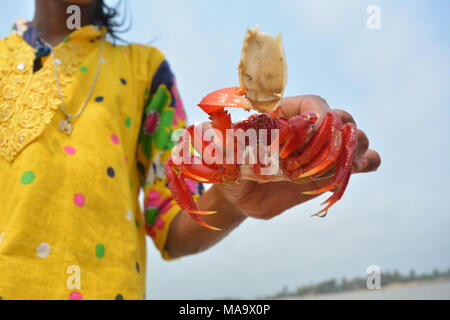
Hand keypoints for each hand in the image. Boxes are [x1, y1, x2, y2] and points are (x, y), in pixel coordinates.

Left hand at [215, 95, 380, 219]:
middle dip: (341, 130)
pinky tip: (362, 167)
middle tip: (335, 149)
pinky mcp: (328, 173)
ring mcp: (319, 152)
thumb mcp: (225, 158)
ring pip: (352, 138)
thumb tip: (215, 134)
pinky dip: (365, 162)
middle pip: (338, 118)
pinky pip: (355, 163)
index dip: (318, 111)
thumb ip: (226, 147)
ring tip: (353, 161)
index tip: (316, 126)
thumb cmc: (230, 171)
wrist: (239, 198)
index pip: (310, 103)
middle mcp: (305, 131)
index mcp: (282, 117)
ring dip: (357, 146)